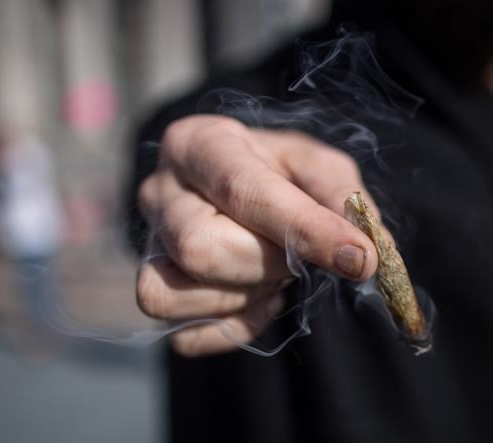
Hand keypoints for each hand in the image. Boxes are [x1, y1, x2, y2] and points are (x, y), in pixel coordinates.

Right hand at [137, 115, 379, 356]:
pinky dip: (230, 329)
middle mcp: (159, 192)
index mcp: (199, 144)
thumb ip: (338, 195)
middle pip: (201, 248)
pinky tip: (254, 300)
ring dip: (246, 296)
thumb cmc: (273, 170)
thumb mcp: (312, 163)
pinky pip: (183, 335)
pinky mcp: (152, 288)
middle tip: (296, 255)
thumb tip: (365, 251)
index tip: (358, 257)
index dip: (301, 228)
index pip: (240, 189)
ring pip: (178, 294)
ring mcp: (148, 244)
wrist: (226, 182)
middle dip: (266, 265)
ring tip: (270, 271)